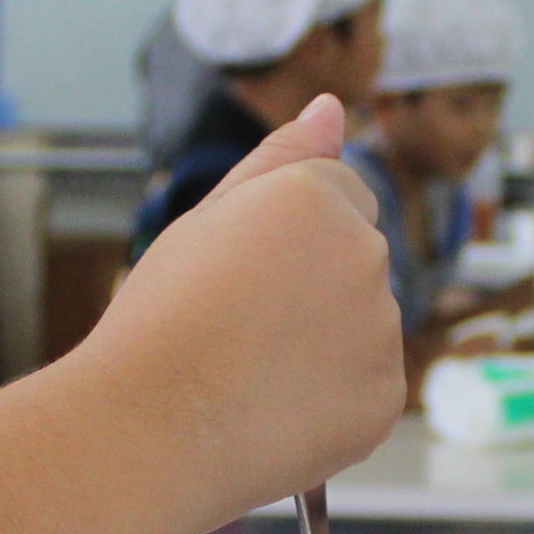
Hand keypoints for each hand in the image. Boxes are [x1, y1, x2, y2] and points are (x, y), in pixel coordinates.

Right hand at [82, 95, 403, 514]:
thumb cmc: (160, 322)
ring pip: (363, 327)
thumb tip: (332, 108)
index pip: (340, 195)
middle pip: (355, 260)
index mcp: (316, 197)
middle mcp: (364, 253)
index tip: (239, 276)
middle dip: (310, 289)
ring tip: (246, 375)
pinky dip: (330, 402)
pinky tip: (270, 410)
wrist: (149, 425)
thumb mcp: (205, 219)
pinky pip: (366, 389)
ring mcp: (381, 329)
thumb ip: (280, 159)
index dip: (285, 239)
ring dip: (322, 345)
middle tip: (234, 328)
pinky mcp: (384, 397)